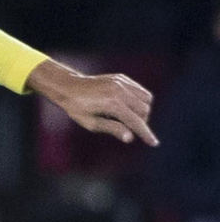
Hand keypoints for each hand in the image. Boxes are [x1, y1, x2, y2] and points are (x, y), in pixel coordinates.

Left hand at [27, 59, 157, 145]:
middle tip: (129, 127)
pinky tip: (128, 105)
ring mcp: (121, 82)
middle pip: (144, 110)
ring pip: (146, 98)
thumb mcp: (91, 123)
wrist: (68, 86)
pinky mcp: (121, 78)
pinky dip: (139, 99)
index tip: (153, 143)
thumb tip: (130, 138)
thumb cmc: (76, 108)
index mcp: (112, 104)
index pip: (136, 122)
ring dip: (143, 110)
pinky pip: (139, 90)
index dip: (145, 134)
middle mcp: (119, 91)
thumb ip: (112, 129)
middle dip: (142, 121)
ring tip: (128, 116)